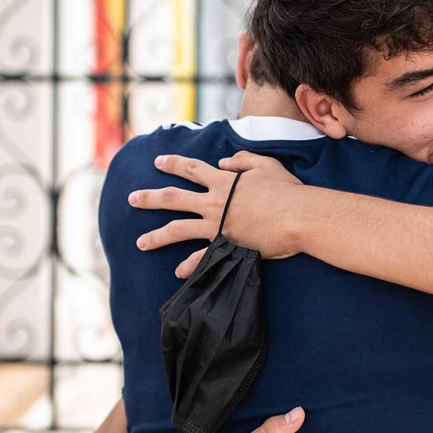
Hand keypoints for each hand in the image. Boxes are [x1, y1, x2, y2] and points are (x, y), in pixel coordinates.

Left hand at [130, 151, 306, 277]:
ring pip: (178, 229)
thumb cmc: (287, 190)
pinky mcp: (226, 246)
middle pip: (174, 198)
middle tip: (132, 199)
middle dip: (150, 198)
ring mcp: (218, 225)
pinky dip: (189, 265)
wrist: (299, 217)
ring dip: (157, 236)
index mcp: (224, 181)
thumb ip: (243, 160)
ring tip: (141, 243)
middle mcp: (214, 202)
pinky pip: (202, 257)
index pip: (192, 168)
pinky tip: (177, 271)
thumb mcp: (266, 165)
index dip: (174, 163)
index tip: (158, 162)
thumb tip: (224, 161)